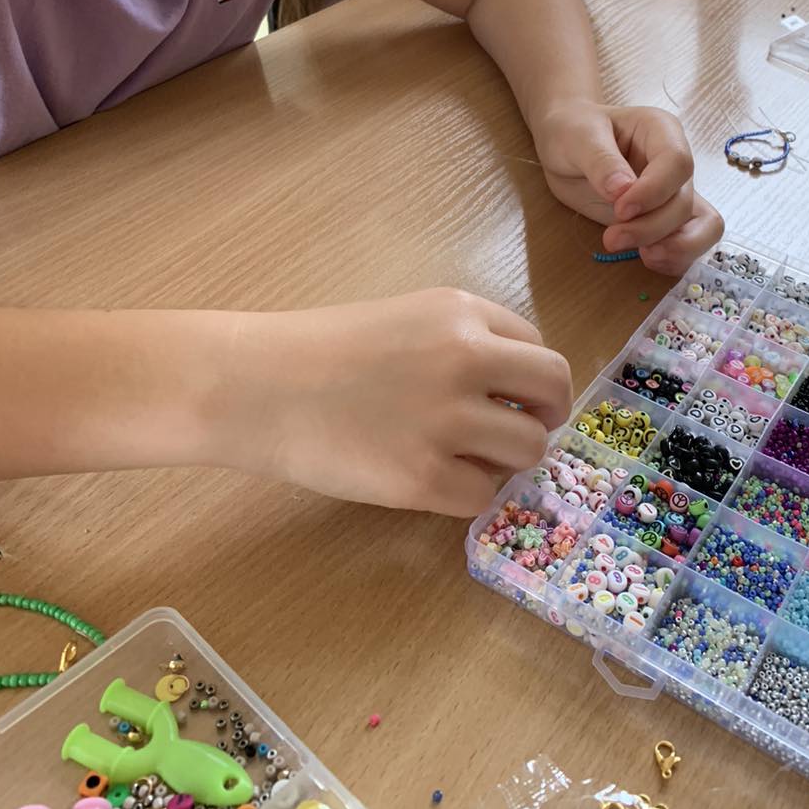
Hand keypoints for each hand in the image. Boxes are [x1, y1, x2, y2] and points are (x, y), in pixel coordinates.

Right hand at [230, 291, 571, 515]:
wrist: (255, 386)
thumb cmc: (319, 351)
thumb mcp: (405, 318)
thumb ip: (462, 341)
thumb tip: (514, 390)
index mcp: (460, 312)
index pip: (537, 348)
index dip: (529, 380)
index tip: (511, 398)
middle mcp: (466, 358)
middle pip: (553, 391)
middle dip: (544, 416)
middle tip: (516, 433)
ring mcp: (447, 420)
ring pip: (529, 449)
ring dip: (506, 460)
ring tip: (465, 458)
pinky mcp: (423, 478)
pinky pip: (483, 496)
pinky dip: (465, 494)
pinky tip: (430, 480)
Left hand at [533, 100, 724, 277]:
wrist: (565, 147)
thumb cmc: (573, 131)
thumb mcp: (579, 137)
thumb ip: (600, 161)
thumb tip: (622, 191)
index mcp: (661, 131)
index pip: (677, 162)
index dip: (654, 191)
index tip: (620, 209)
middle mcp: (675, 164)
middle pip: (684, 201)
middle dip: (652, 227)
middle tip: (612, 239)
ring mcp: (674, 194)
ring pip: (703, 226)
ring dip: (674, 248)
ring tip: (641, 256)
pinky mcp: (666, 220)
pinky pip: (690, 244)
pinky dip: (675, 258)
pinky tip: (646, 259)